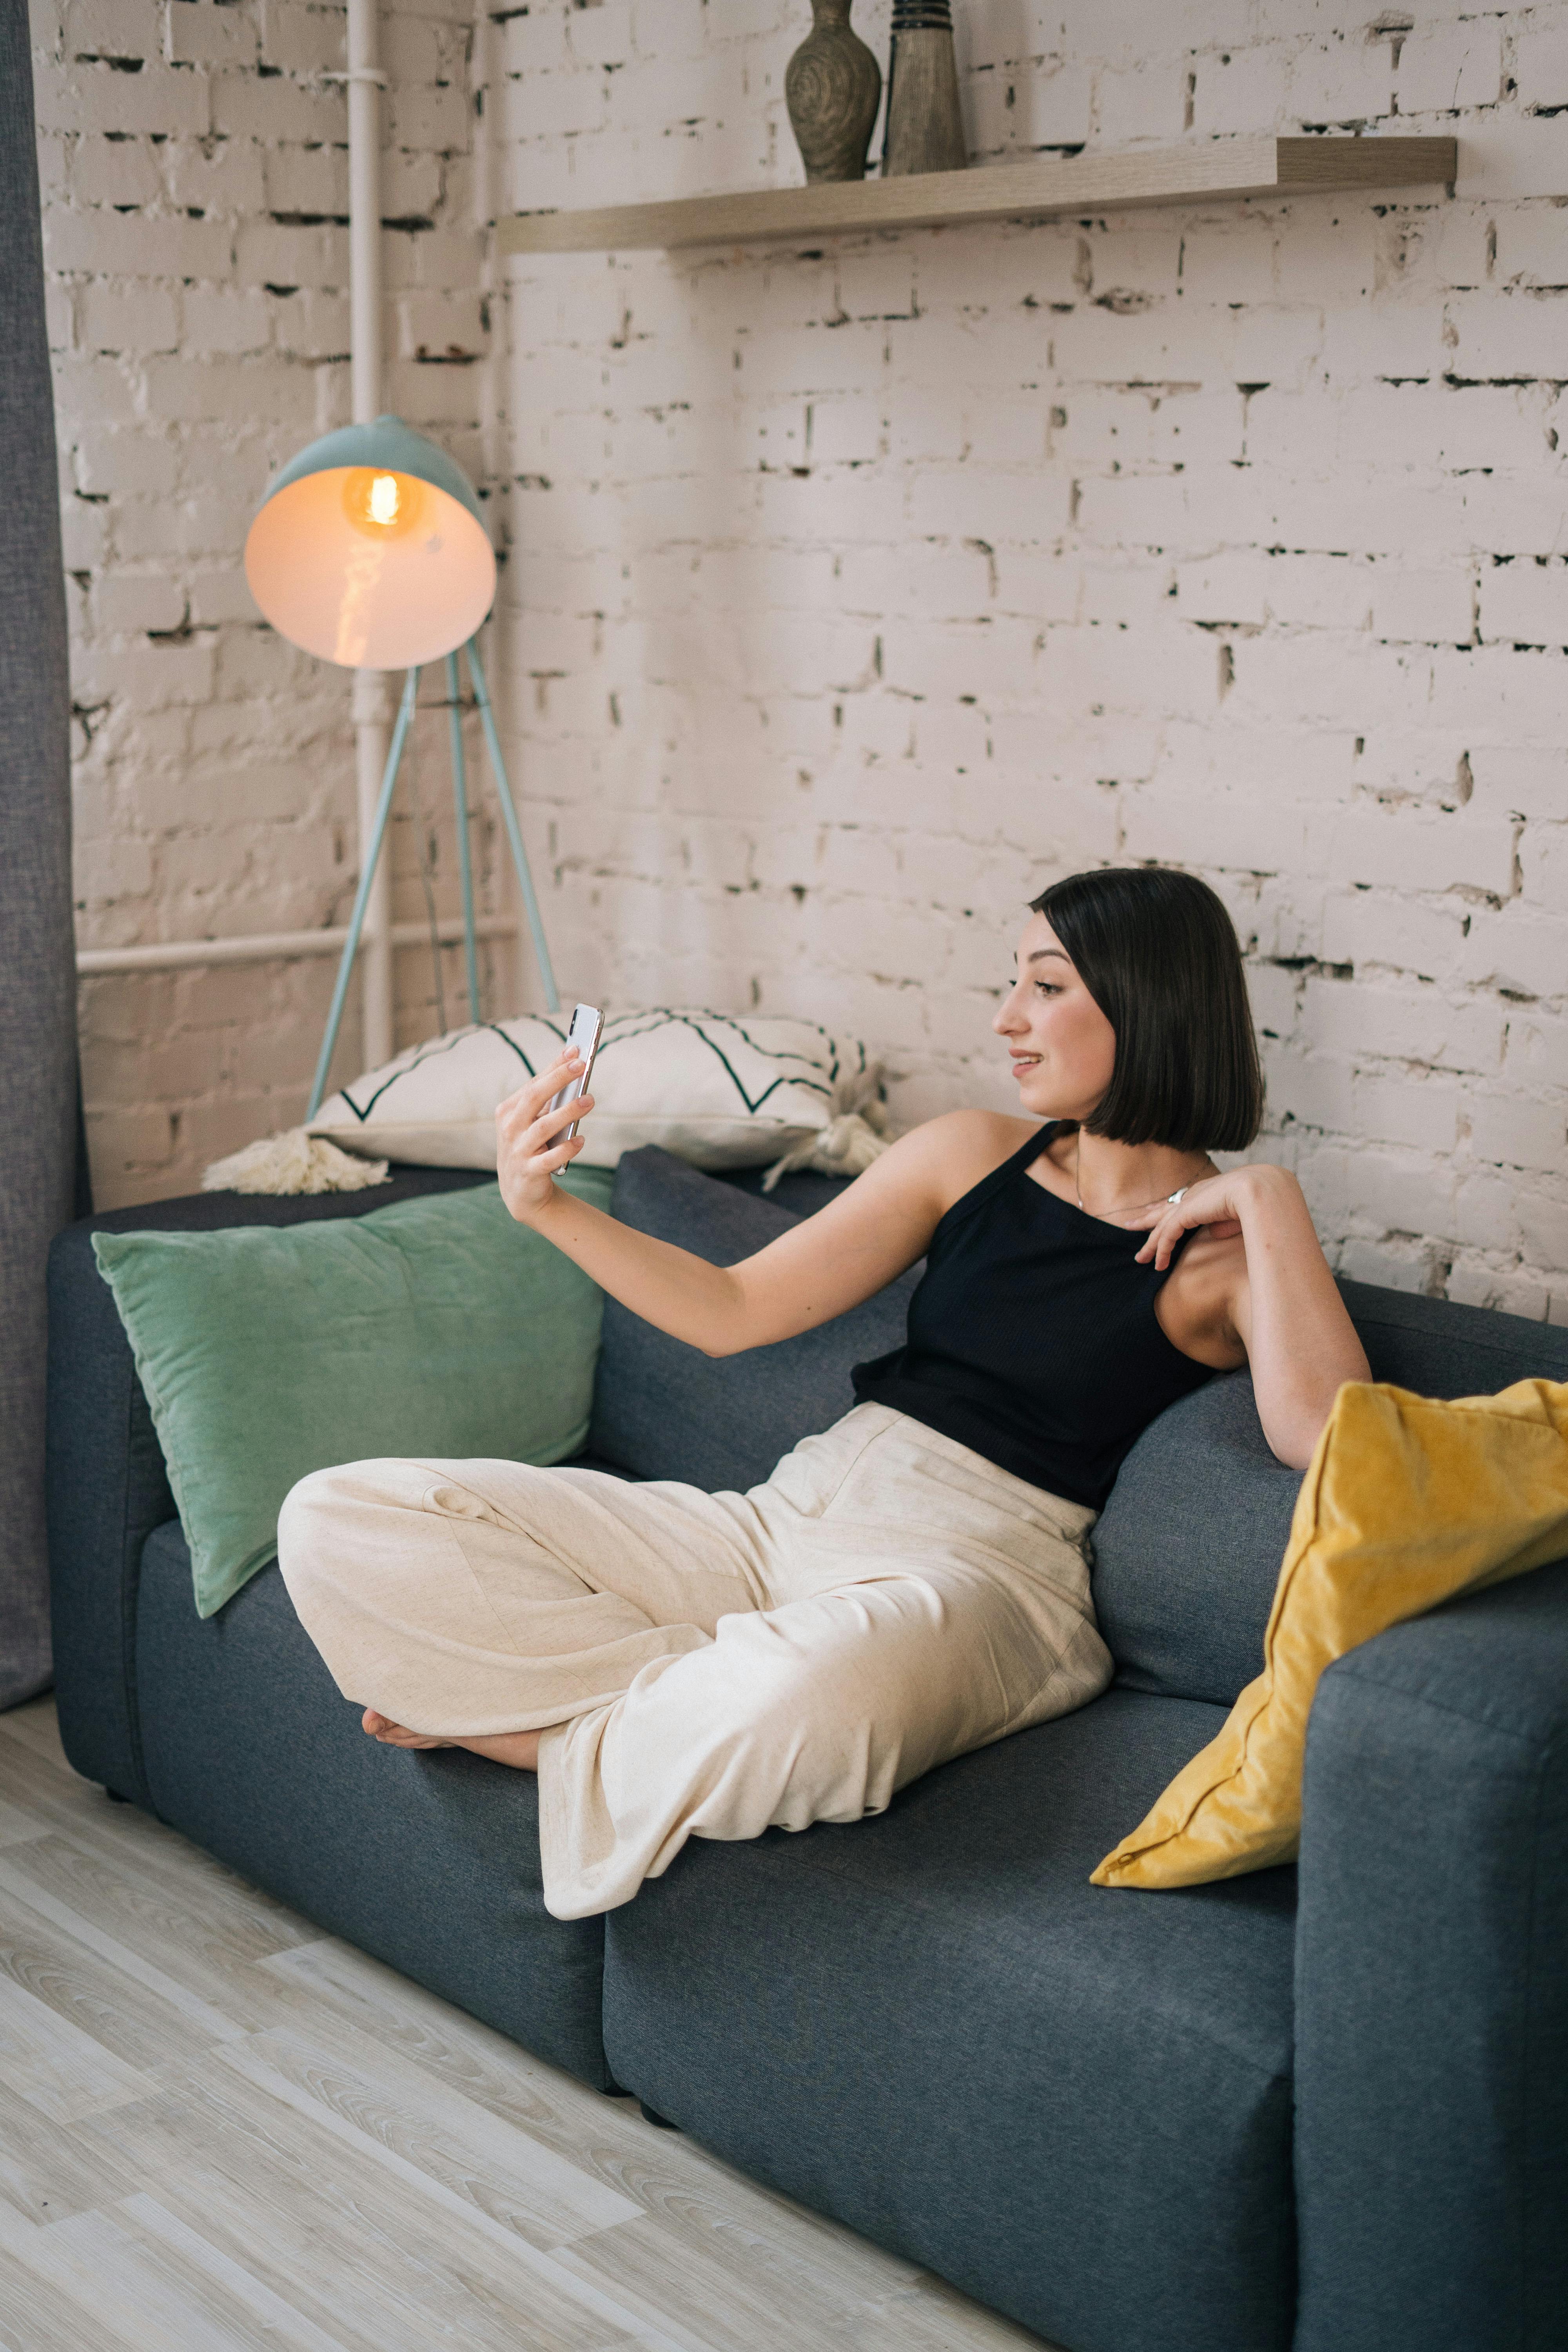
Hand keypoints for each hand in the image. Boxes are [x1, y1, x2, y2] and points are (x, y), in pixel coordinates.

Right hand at [494, 1048, 593, 1224]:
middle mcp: (510, 1128)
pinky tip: (581, 1140)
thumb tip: (574, 1068)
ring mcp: (517, 1151)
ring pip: (542, 1127)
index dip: (554, 1066)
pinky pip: (548, 1159)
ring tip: (590, 1100)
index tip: (575, 1049)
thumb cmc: (531, 1147)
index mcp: (509, 1110)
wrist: (520, 1192)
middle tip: (582, 1065)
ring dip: (567, 1112)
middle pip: (534, 1098)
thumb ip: (548, 1100)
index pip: (534, 1083)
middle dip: (558, 1079)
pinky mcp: (528, 1172)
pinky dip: (565, 1149)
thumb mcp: (533, 1122)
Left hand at [1114, 1166, 1266, 1270]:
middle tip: (1129, 1225)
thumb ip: (1223, 1224)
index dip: (1165, 1207)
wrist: (1259, 1190)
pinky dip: (1162, 1251)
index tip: (1152, 1210)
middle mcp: (1193, 1195)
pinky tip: (1158, 1264)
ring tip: (1140, 1258)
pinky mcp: (1185, 1213)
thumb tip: (1214, 1232)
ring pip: (1161, 1226)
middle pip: (1163, 1210)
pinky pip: (1167, 1236)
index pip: (1180, 1201)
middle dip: (1146, 1219)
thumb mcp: (1236, 1216)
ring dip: (1150, 1244)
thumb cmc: (1257, 1202)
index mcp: (1206, 1192)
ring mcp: (1188, 1203)